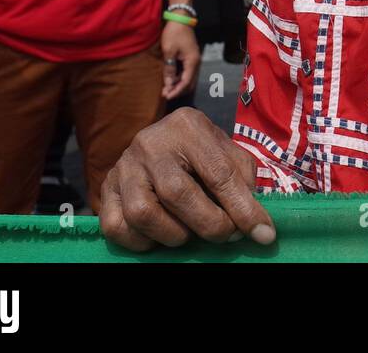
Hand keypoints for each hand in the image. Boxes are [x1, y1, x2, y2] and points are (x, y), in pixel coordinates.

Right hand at [99, 107, 275, 250]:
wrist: (161, 143)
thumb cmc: (202, 152)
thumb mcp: (228, 154)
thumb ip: (244, 182)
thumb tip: (256, 225)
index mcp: (188, 126)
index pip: (218, 173)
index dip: (243, 209)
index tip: (262, 233)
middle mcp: (150, 143)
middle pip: (177, 194)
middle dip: (209, 224)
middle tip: (225, 236)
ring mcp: (123, 166)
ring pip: (142, 213)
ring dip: (173, 235)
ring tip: (189, 234)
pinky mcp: (105, 188)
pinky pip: (115, 226)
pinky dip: (140, 242)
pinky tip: (159, 237)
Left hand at [160, 20, 199, 99]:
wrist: (181, 19)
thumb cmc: (174, 33)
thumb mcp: (169, 51)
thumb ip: (169, 69)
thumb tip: (168, 84)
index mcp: (192, 62)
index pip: (185, 82)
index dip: (176, 91)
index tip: (166, 96)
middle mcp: (196, 63)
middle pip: (189, 83)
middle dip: (178, 90)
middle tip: (165, 94)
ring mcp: (194, 60)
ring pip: (188, 78)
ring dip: (178, 84)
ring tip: (166, 88)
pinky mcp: (190, 57)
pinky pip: (186, 72)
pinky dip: (179, 77)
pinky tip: (170, 78)